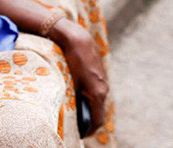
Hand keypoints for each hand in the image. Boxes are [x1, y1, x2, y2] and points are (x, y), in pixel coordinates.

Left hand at [49, 18, 108, 135]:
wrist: (77, 38)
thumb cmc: (70, 60)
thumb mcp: (69, 82)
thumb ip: (73, 98)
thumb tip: (71, 112)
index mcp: (97, 93)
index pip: (97, 120)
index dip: (89, 130)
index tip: (80, 134)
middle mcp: (103, 88)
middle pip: (98, 112)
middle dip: (88, 121)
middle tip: (76, 126)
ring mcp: (103, 81)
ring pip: (98, 101)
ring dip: (89, 108)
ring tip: (76, 112)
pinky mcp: (100, 74)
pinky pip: (97, 90)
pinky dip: (90, 97)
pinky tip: (79, 96)